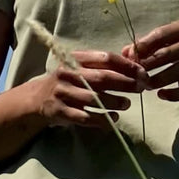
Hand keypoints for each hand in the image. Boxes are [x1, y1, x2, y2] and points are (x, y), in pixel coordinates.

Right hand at [33, 50, 148, 128]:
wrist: (35, 98)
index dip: (126, 65)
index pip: (105, 58)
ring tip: (127, 104)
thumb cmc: (67, 80)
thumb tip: (133, 65)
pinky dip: (102, 120)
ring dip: (114, 102)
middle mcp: (69, 73)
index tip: (142, 72)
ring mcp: (64, 93)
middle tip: (141, 88)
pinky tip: (114, 120)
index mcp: (76, 59)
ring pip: (94, 98)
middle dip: (125, 83)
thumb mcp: (79, 67)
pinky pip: (85, 117)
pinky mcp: (61, 112)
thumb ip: (101, 65)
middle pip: (102, 78)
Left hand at [122, 20, 178, 100]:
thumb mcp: (175, 39)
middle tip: (134, 75)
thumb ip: (150, 44)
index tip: (129, 57)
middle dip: (147, 66)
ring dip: (156, 80)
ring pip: (175, 72)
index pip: (160, 35)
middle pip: (165, 54)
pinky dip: (172, 94)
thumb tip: (124, 51)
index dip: (142, 46)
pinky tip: (160, 95)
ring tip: (144, 85)